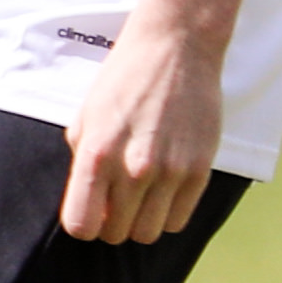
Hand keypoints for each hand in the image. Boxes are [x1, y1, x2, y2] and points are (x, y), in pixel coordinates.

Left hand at [59, 16, 223, 243]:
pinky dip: (167, 214)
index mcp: (96, 154)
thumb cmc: (123, 82)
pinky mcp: (200, 169)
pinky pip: (179, 219)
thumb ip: (82, 166)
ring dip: (140, 222)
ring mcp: (170, 171)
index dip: (84, 224)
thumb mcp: (85, 120)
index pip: (81, 224)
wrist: (175, 49)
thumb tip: (89, 207)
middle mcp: (133, 167)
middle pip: (116, 233)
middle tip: (116, 202)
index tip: (91, 212)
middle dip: (111, 223)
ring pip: (148, 233)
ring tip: (140, 197)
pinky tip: (163, 191)